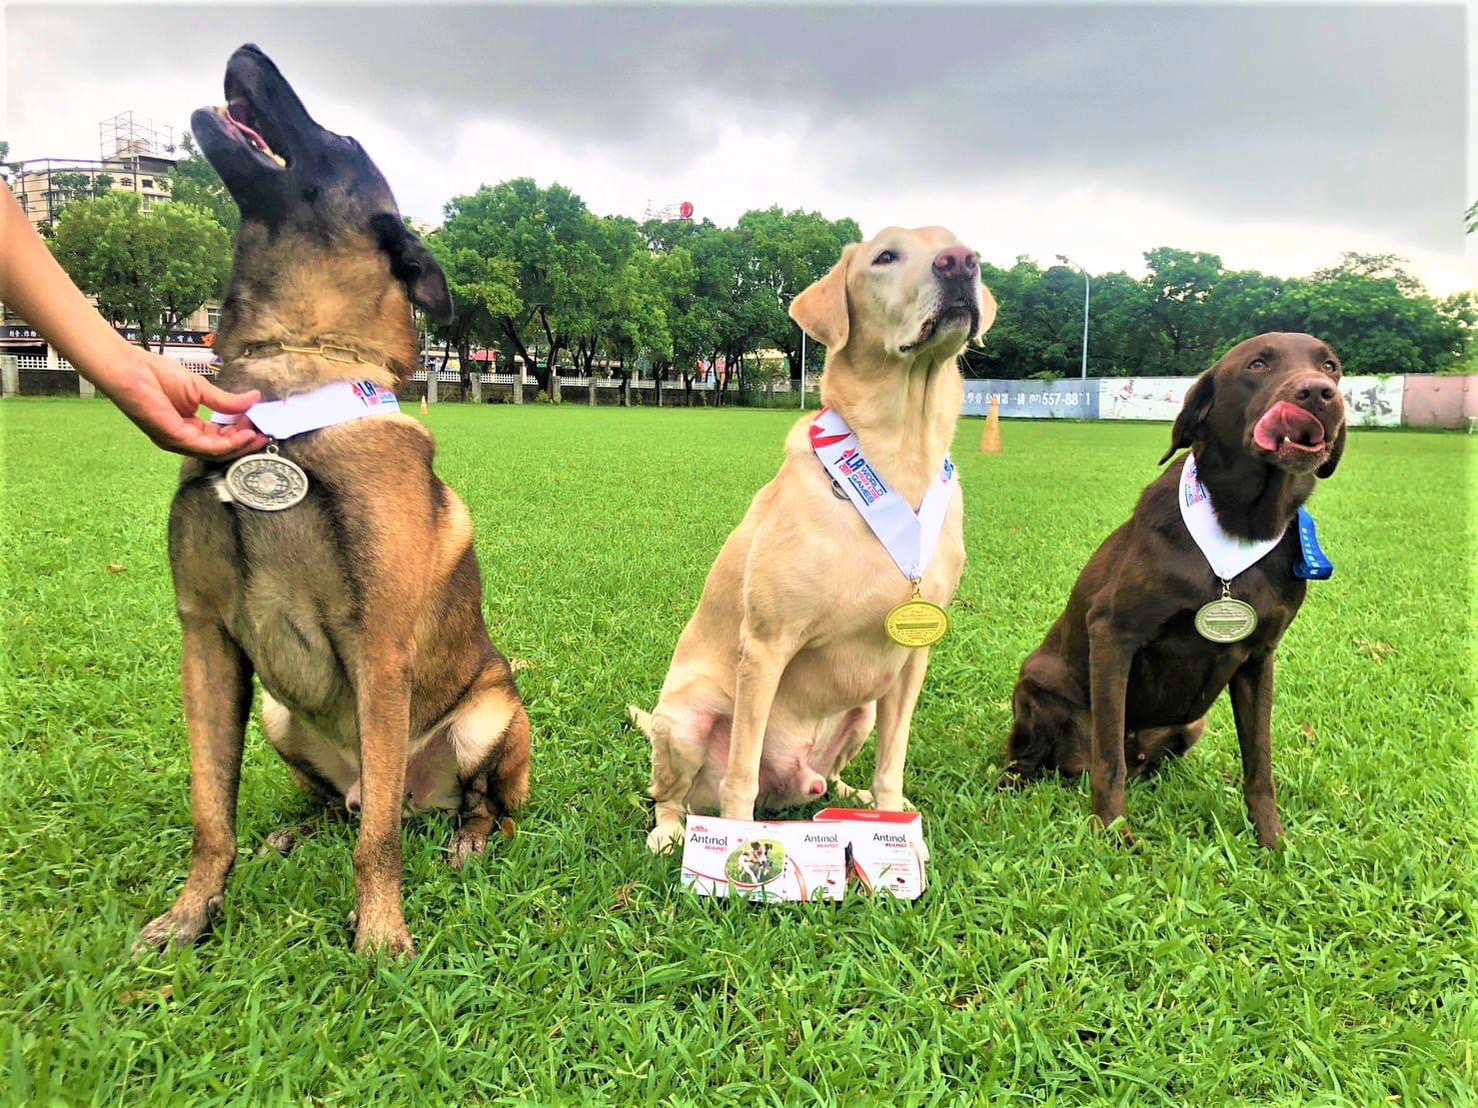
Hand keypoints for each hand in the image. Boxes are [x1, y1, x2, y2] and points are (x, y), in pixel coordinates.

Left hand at [100, 351, 268, 458]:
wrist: (129, 368)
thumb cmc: (156, 375)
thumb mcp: (199, 389)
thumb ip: (225, 400)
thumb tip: (254, 399)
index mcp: (187, 428)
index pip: (219, 438)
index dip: (240, 433)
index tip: (258, 423)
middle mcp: (182, 439)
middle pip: (220, 450)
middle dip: (244, 443)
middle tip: (264, 433)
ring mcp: (177, 441)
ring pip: (215, 453)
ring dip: (239, 445)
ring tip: (258, 434)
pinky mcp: (173, 437)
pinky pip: (205, 447)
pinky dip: (227, 443)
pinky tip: (243, 434)